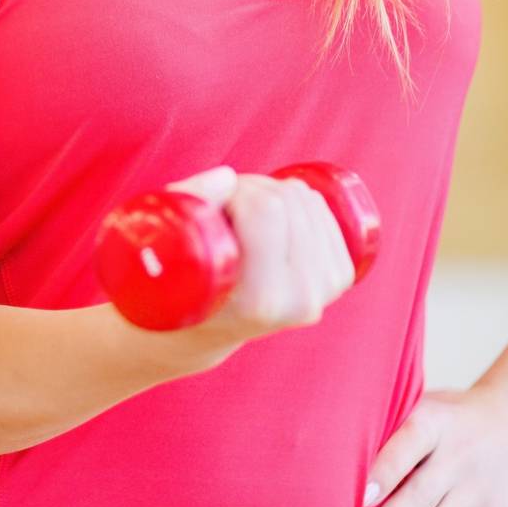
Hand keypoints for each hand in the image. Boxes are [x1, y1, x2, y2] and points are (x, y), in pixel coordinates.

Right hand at [173, 167, 358, 356]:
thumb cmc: (179, 280)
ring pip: (306, 200)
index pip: (265, 209)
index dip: (234, 191)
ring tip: (242, 218)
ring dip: (271, 192)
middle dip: (251, 189)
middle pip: (287, 200)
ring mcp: (323, 292)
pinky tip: (272, 220)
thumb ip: (191, 202)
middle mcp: (299, 300)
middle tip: (224, 210)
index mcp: (260, 300)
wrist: (204, 329)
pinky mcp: (337, 279)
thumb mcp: (170, 242)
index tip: (211, 207)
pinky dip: (296, 201)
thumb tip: (228, 177)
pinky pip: (323, 211)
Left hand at [353, 381, 507, 506]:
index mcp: (433, 423)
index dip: (383, 474)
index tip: (360, 498)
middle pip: (418, 499)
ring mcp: (476, 492)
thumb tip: (340, 454)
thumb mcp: (427, 405)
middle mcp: (456, 459)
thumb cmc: (452, 414)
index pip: (405, 450)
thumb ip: (394, 428)